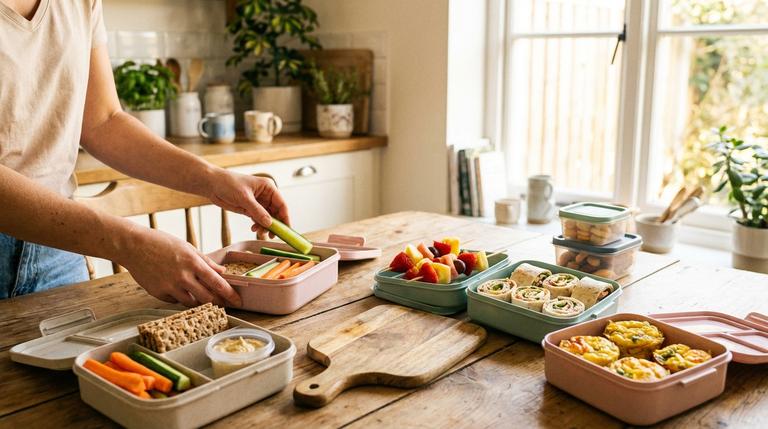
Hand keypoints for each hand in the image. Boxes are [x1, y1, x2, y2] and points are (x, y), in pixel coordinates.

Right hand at [120, 228, 241, 306]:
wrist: (133, 246)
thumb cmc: (162, 243)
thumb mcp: (188, 248)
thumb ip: (206, 262)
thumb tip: (222, 272)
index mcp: (193, 263)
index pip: (217, 283)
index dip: (229, 294)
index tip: (238, 301)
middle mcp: (183, 277)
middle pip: (207, 298)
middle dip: (218, 302)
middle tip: (224, 304)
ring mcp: (170, 287)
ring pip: (191, 303)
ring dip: (199, 302)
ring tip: (202, 297)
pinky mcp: (158, 293)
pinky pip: (175, 300)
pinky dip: (180, 297)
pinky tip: (178, 289)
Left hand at [206, 169, 289, 238]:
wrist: (212, 184)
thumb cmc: (228, 184)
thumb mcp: (244, 198)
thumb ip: (257, 211)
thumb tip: (270, 224)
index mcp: (268, 188)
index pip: (281, 204)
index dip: (285, 217)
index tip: (286, 229)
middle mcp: (265, 195)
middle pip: (276, 213)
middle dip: (275, 224)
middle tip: (272, 235)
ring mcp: (258, 203)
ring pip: (267, 218)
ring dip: (265, 226)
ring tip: (260, 232)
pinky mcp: (250, 208)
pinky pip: (259, 219)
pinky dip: (258, 225)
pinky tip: (254, 228)